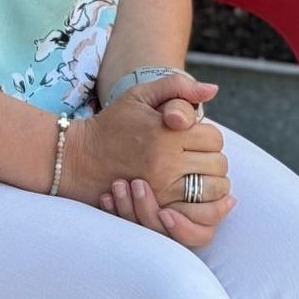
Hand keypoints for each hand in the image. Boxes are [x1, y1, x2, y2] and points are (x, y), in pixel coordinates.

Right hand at [67, 72, 234, 245]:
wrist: (80, 157)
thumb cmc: (113, 122)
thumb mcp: (140, 95)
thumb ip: (178, 86)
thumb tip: (213, 90)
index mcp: (166, 132)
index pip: (214, 138)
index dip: (208, 136)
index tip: (192, 136)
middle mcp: (167, 162)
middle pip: (218, 165)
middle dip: (211, 159)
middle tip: (195, 156)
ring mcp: (163, 188)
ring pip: (214, 189)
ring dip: (211, 182)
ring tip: (195, 174)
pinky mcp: (158, 206)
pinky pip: (199, 211)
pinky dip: (204, 204)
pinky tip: (196, 193)